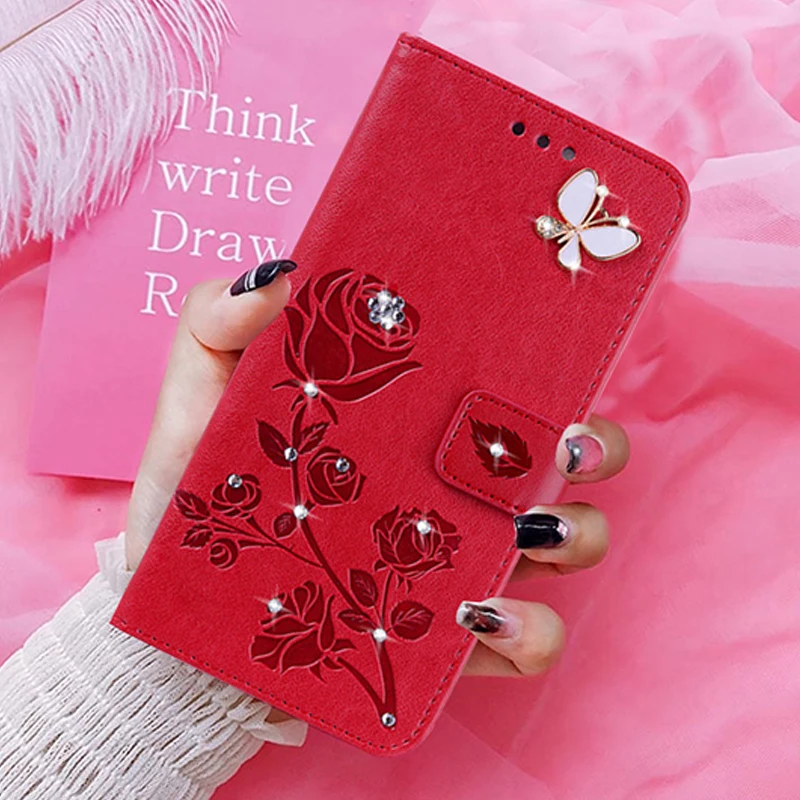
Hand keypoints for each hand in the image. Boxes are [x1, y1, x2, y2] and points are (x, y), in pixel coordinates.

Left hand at [125, 267, 627, 682]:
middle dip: (597, 442)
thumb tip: (283, 273)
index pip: (509, 382)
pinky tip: (475, 612)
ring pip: (570, 545)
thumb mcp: (199, 398)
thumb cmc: (200, 494)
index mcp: (421, 423)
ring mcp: (465, 563)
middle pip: (570, 458)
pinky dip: (529, 630)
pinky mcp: (453, 642)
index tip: (555, 345)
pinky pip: (528, 642)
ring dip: (575, 533)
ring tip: (522, 529)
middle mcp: (460, 486)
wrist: (180, 607)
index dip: (555, 361)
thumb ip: (218, 323)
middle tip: (562, 438)